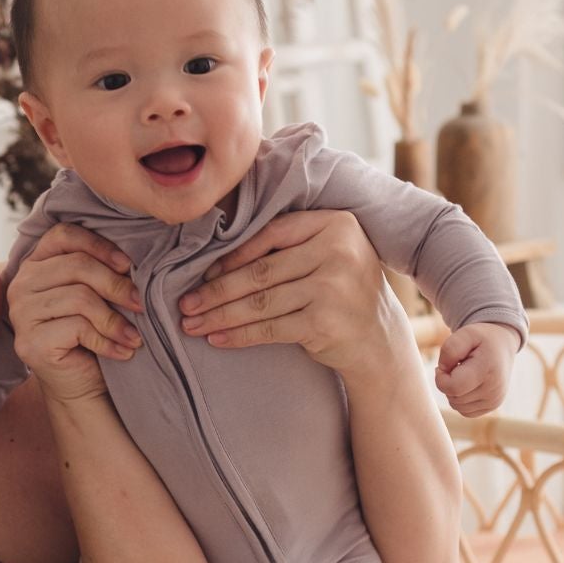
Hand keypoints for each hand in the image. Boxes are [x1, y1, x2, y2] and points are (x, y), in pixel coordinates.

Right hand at [9, 223, 143, 403]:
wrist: (82, 386)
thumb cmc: (92, 336)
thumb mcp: (97, 295)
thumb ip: (100, 270)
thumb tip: (130, 262)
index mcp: (34, 264)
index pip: (64, 235)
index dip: (99, 245)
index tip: (128, 265)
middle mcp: (20, 285)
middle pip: (77, 266)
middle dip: (116, 285)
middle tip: (140, 304)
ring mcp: (21, 314)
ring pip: (80, 298)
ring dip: (115, 319)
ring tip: (135, 335)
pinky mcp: (30, 342)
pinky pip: (78, 328)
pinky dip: (108, 340)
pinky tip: (123, 351)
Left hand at [177, 210, 403, 377]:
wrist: (378, 339)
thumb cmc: (341, 292)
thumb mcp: (327, 255)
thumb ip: (289, 246)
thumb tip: (215, 259)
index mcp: (336, 224)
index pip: (271, 234)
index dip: (233, 255)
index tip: (204, 273)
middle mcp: (338, 251)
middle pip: (261, 271)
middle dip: (217, 291)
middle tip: (186, 304)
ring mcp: (333, 287)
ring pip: (260, 301)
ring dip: (220, 315)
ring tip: (192, 324)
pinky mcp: (325, 322)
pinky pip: (270, 328)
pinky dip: (239, 335)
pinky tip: (217, 338)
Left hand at [435, 322, 518, 415]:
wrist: (502, 346)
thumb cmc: (480, 339)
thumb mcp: (465, 334)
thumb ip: (450, 349)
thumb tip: (442, 371)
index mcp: (487, 370)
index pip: (453, 387)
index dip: (441, 377)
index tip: (447, 365)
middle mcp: (494, 389)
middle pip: (454, 398)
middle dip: (448, 383)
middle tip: (457, 367)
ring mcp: (495, 400)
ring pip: (457, 406)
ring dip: (453, 391)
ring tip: (463, 374)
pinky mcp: (493, 406)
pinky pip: (465, 411)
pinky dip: (461, 399)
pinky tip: (467, 384)